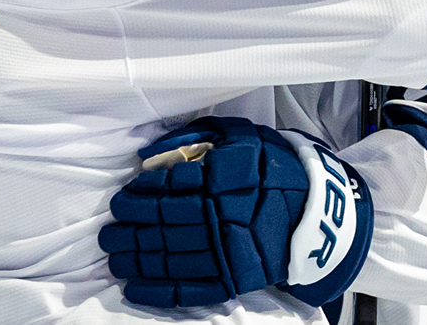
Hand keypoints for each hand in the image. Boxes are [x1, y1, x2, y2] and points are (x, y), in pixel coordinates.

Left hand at [99, 117, 371, 308]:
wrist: (318, 208)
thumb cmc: (270, 165)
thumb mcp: (235, 135)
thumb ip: (191, 138)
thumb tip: (147, 154)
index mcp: (221, 178)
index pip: (168, 188)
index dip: (139, 196)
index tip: (120, 201)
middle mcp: (222, 214)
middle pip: (164, 225)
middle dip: (130, 231)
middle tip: (108, 234)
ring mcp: (229, 249)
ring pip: (171, 257)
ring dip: (137, 260)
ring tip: (114, 259)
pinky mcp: (237, 277)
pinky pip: (193, 287)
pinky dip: (160, 291)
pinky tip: (134, 288)